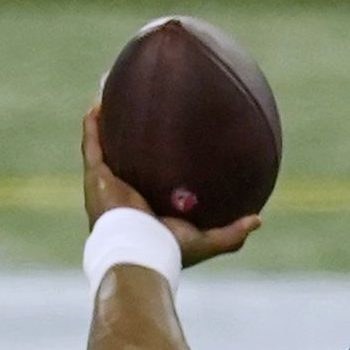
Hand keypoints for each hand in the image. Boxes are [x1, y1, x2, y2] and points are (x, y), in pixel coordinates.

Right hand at [81, 104, 257, 264]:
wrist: (141, 249)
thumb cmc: (171, 248)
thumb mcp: (207, 240)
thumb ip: (232, 233)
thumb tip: (258, 220)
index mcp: (147, 206)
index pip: (151, 180)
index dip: (157, 164)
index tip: (168, 144)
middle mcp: (125, 193)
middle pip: (125, 160)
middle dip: (127, 141)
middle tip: (139, 115)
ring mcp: (107, 183)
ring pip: (104, 148)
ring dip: (105, 126)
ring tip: (112, 100)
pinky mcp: (95, 176)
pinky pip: (92, 144)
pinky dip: (92, 125)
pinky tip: (97, 104)